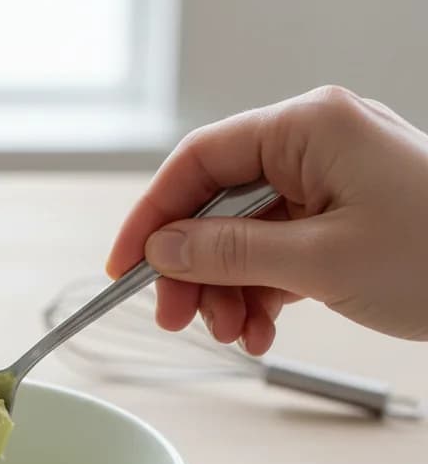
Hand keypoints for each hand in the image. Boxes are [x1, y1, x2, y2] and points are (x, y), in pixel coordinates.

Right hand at [107, 85, 427, 353]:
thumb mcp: (320, 260)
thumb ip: (229, 253)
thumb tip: (162, 249)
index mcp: (310, 128)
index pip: (200, 161)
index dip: (152, 216)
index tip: (123, 267)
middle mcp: (315, 146)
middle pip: (216, 204)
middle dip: (193, 268)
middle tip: (177, 318)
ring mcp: (329, 183)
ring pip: (243, 236)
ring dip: (227, 291)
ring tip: (235, 335)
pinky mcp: (340, 219)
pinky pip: (276, 253)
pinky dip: (261, 295)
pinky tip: (261, 331)